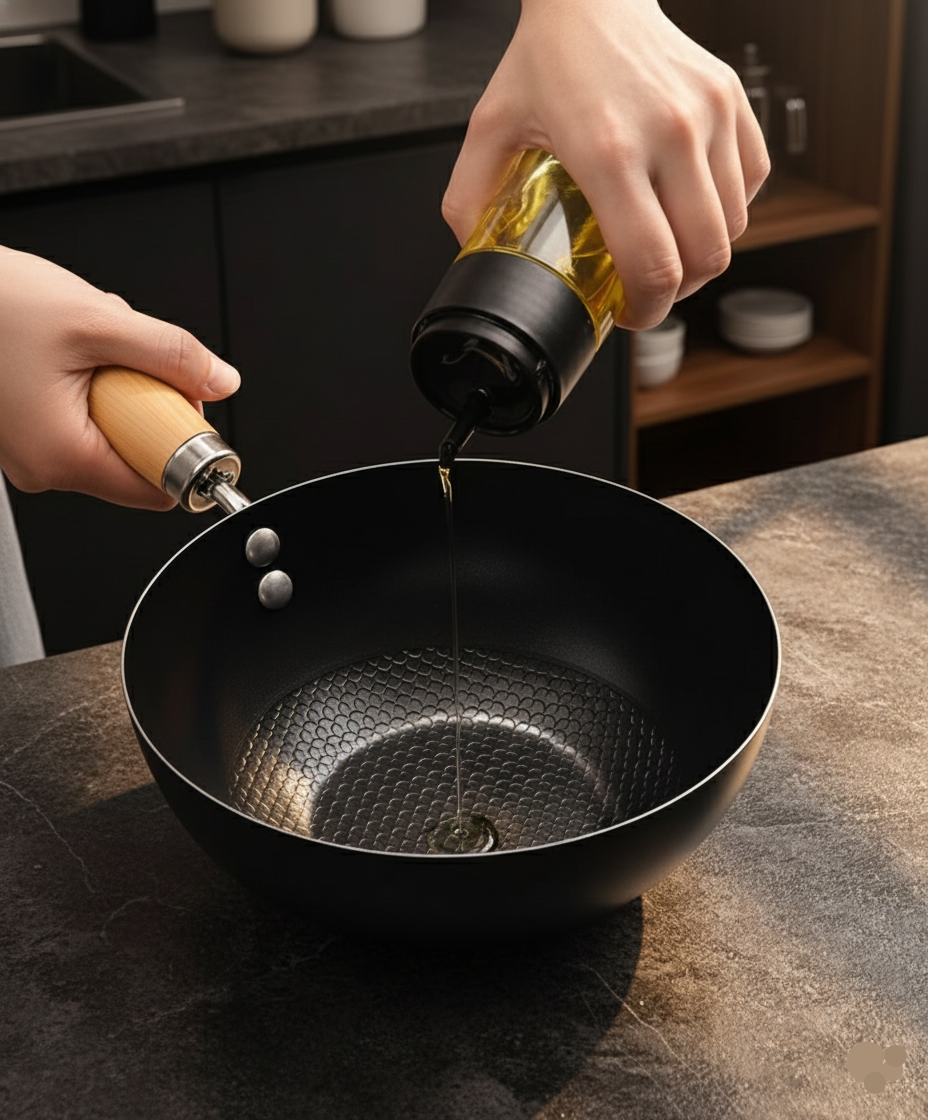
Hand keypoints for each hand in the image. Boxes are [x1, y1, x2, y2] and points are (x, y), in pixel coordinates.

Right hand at [0, 247, 239, 508]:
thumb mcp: (98, 321)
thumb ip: (170, 354)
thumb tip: (220, 379)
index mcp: (61, 456)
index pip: (157, 489)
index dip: (184, 448)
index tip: (187, 408)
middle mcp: (42, 465)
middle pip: (137, 456)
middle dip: (148, 402)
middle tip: (128, 358)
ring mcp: (31, 449)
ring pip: (112, 430)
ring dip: (119, 384)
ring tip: (86, 345)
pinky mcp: (25, 428)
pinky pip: (83, 416)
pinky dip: (92, 381)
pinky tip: (70, 349)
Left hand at [443, 0, 769, 328]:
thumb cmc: (545, 58)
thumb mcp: (489, 129)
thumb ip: (470, 198)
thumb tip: (473, 252)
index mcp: (609, 151)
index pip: (653, 264)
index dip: (647, 311)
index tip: (629, 315)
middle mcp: (670, 134)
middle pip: (704, 258)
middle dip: (677, 292)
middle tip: (648, 290)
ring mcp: (710, 114)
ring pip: (732, 228)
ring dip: (701, 254)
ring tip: (668, 249)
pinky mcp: (734, 100)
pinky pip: (752, 183)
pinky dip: (726, 209)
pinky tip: (691, 206)